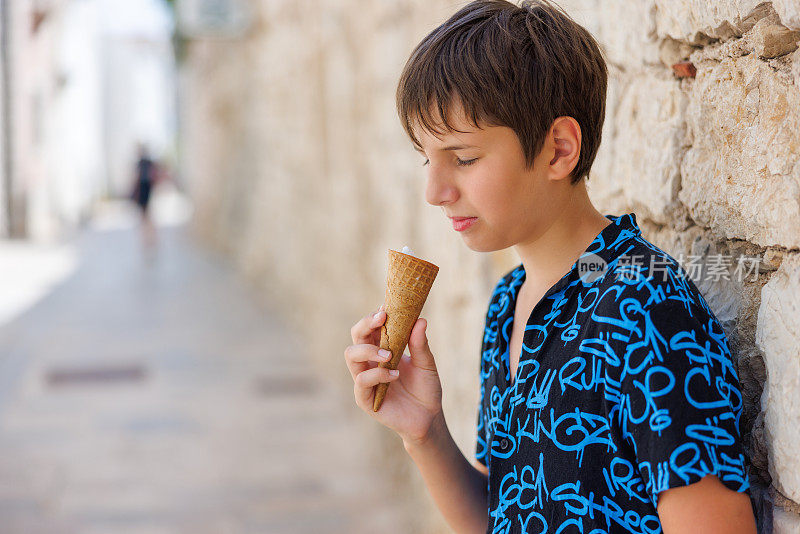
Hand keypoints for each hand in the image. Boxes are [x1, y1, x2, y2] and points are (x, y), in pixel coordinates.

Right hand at [345, 305, 442, 444]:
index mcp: (382, 349)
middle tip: (382, 320)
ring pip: (351, 355)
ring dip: (369, 349)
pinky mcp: (365, 398)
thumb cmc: (425, 388)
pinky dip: (378, 374)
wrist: (429, 417)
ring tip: (389, 354)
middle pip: (356, 336)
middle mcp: (369, 362)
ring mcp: (365, 379)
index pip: (370, 328)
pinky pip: (362, 381)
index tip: (386, 309)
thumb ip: (420, 344)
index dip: (374, 317)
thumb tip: (420, 320)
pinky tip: (395, 375)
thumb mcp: (426, 363)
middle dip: (366, 324)